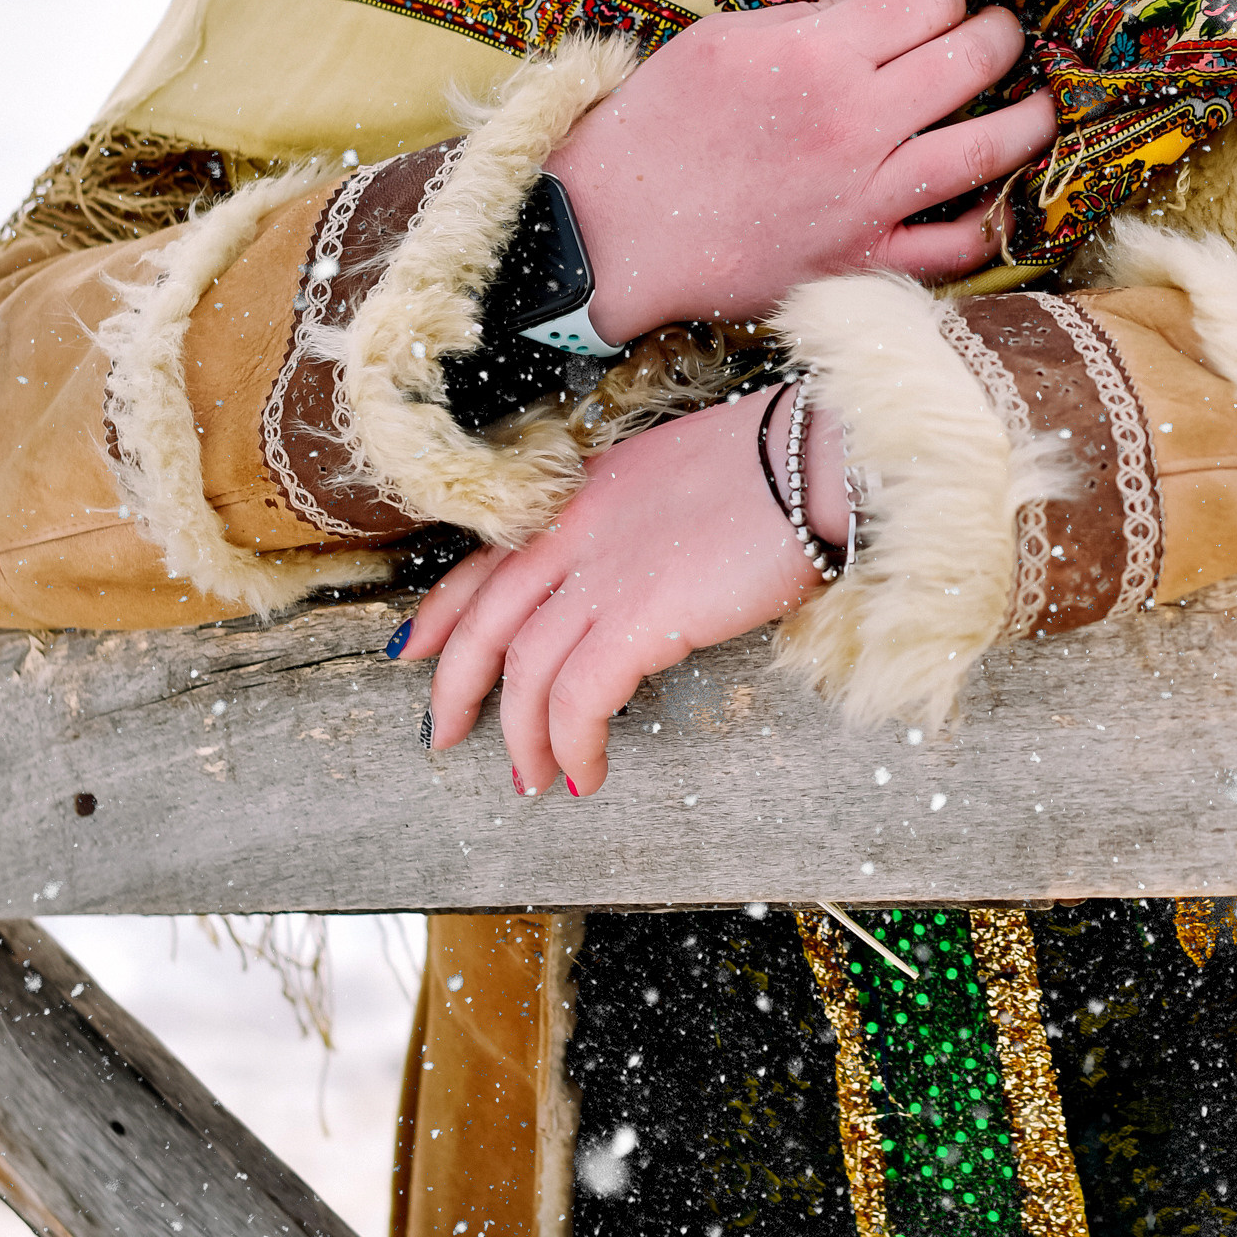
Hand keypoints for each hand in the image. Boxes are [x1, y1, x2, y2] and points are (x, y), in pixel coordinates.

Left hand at [394, 387, 848, 798]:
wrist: (822, 456)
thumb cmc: (777, 465)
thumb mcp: (679, 476)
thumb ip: (638, 520)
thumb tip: (642, 576)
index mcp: (580, 493)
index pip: (486, 559)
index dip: (442, 613)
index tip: (413, 651)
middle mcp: (575, 530)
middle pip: (485, 621)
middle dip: (455, 688)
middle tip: (444, 737)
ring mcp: (604, 573)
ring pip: (525, 671)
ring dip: (523, 737)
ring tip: (535, 780)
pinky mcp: (642, 617)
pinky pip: (580, 700)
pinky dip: (573, 744)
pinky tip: (586, 772)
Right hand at [547, 0, 1053, 344]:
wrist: (613, 232)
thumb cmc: (655, 128)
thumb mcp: (722, 41)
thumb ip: (808, 22)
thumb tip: (877, 13)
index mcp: (818, 55)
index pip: (929, 0)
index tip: (941, 6)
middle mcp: (856, 122)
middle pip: (973, 60)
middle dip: (1001, 38)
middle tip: (1004, 38)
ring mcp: (868, 196)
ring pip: (990, 148)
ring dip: (1031, 118)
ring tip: (1040, 104)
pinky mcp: (864, 260)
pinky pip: (957, 246)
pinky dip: (990, 222)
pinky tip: (999, 198)